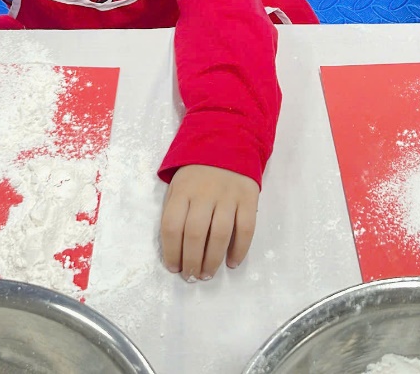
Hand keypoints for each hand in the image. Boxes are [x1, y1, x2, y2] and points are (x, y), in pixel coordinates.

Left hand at [160, 164, 259, 280]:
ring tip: (207, 274)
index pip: (171, 226)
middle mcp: (204, 193)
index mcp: (182, 190)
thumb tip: (174, 248)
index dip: (171, 251)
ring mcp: (228, 195)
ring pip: (220, 234)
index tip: (173, 267)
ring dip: (212, 260)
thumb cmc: (198, 172)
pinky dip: (239, 249)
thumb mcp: (178, 184)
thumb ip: (175, 210)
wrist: (228, 142)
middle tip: (191, 277)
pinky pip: (245, 228)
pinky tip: (232, 262)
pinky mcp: (248, 198)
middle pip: (194, 234)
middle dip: (191, 261)